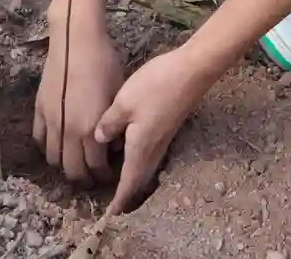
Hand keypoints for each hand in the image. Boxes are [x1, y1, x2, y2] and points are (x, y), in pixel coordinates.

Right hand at [33, 20, 123, 184]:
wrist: (76, 41)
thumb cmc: (104, 64)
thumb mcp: (117, 95)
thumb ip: (112, 123)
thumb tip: (112, 143)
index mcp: (90, 128)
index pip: (95, 166)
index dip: (103, 175)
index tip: (108, 175)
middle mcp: (68, 131)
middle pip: (72, 170)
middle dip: (83, 178)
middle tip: (91, 176)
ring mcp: (51, 121)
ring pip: (53, 159)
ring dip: (64, 166)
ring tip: (74, 162)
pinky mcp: (39, 110)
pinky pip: (39, 139)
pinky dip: (48, 147)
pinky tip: (58, 144)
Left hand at [94, 48, 211, 213]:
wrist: (192, 71)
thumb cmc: (156, 86)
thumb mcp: (124, 103)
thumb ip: (108, 124)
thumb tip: (98, 140)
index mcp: (140, 149)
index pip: (127, 185)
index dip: (118, 202)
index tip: (108, 219)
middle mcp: (153, 150)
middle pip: (138, 181)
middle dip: (125, 196)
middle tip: (111, 206)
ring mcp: (162, 139)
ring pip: (144, 169)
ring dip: (132, 180)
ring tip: (117, 185)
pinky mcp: (166, 128)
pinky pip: (149, 155)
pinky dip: (137, 164)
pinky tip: (128, 153)